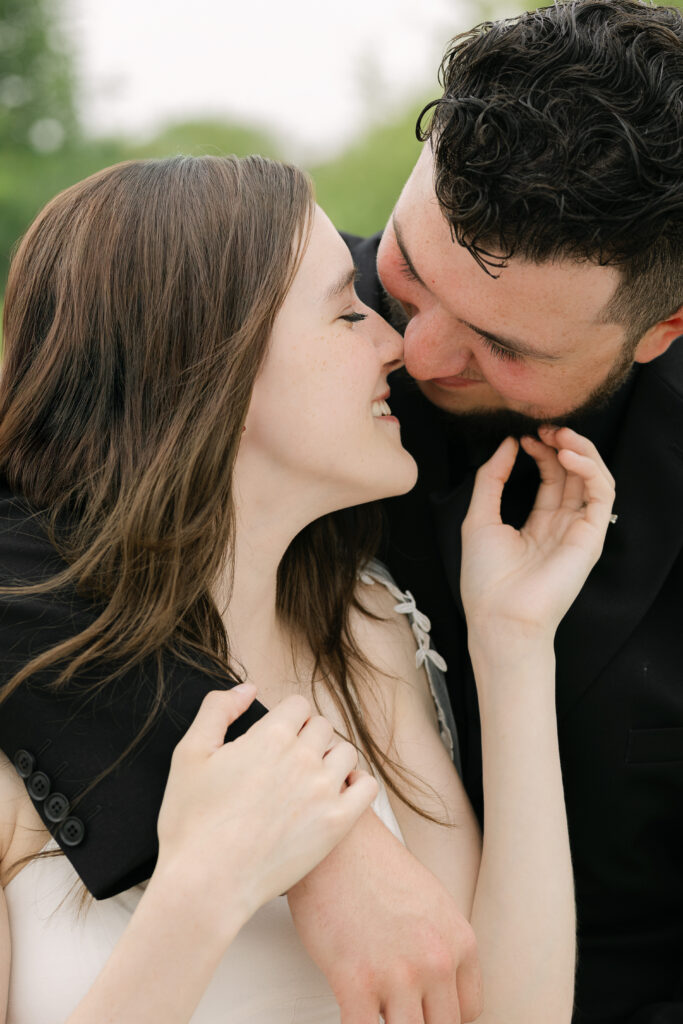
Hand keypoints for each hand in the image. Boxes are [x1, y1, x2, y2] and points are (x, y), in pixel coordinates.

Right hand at [156, 684, 378, 922]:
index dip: (286, 718)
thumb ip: (218, 710)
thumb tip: (248, 689)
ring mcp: (324, 791)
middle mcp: (303, 757)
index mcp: (270, 736)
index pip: (298, 705)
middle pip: (322, 727)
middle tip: (288, 762)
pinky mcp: (337, 824)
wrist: (206, 883)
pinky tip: (338, 792)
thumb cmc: (192, 822)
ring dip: (331, 758)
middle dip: (307, 736)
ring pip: (346, 753)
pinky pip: (366, 788)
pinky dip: (356, 784)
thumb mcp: (189, 753)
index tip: (275, 737)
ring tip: (310, 778)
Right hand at [288, 808, 482, 1023]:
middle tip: (393, 1006)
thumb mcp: (430, 902)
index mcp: (459, 941)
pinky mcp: (356, 981)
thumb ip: (440, 944)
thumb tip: (433, 985)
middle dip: (416, 1021)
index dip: (441, 1016)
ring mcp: (399, 974)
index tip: (422, 1011)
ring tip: (372, 1005)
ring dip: (388, 1023)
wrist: (333, 841)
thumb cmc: (372, 866)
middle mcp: (437, 960)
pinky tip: (348, 1012)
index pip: (469, 1011)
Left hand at [461, 426, 614, 641]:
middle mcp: (562, 525)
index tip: (522, 437)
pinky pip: (602, 494)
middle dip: (562, 444)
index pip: (551, 477)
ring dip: (580, 450)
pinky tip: (568, 456)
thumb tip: (508, 445)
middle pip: (573, 474)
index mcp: (538, 524)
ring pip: (594, 478)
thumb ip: (491, 479)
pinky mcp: (591, 537)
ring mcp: (579, 530)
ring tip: (559, 435)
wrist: (498, 615)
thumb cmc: (485, 578)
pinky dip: (590, 469)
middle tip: (544, 427)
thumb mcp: (479, 517)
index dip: (541, 452)